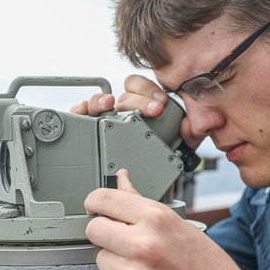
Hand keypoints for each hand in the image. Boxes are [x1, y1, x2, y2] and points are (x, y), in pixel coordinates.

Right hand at [69, 74, 202, 150]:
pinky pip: (80, 116)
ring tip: (109, 104)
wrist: (152, 182)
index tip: (161, 102)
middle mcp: (123, 112)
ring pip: (98, 103)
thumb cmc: (162, 158)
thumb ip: (187, 132)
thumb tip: (188, 125)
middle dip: (139, 101)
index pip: (139, 87)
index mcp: (142, 108)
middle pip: (124, 98)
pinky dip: (80, 109)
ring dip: (102, 100)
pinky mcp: (90, 132)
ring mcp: (104, 121)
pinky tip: (85, 111)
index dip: (149, 90)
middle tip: (154, 110)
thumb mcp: (180, 144)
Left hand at [84, 170, 269, 269]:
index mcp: (156, 219)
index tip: (94, 207)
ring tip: (144, 268)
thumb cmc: (205, 264)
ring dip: (117, 264)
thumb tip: (121, 179)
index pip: (103, 199)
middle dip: (105, 234)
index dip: (94, 202)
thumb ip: (141, 202)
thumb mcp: (177, 223)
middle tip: (124, 241)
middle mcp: (144, 246)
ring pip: (101, 261)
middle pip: (94, 230)